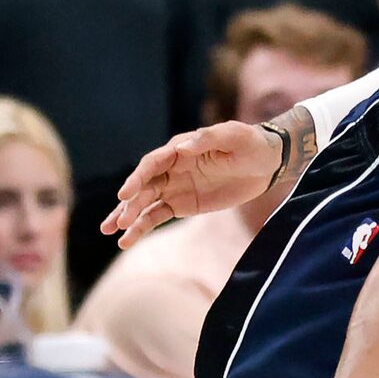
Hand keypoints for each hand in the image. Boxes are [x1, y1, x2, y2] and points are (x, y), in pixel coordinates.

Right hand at [103, 119, 281, 247]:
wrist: (266, 163)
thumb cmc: (249, 144)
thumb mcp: (233, 136)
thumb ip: (208, 139)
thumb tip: (184, 146)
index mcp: (178, 149)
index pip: (152, 165)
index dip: (137, 179)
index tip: (125, 194)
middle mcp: (171, 168)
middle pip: (144, 187)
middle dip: (129, 204)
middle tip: (117, 222)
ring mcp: (174, 188)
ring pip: (145, 204)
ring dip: (128, 218)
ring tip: (112, 234)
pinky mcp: (182, 205)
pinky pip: (157, 216)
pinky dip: (142, 227)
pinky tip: (127, 241)